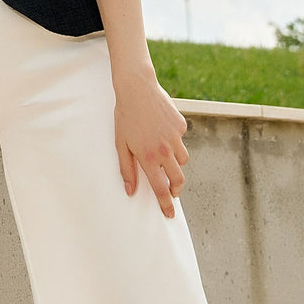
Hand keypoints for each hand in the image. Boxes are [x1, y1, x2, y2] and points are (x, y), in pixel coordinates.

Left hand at [113, 68, 189, 218]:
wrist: (137, 89)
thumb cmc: (125, 117)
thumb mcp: (121, 144)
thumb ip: (127, 169)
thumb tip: (130, 191)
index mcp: (148, 158)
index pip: (161, 189)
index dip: (166, 205)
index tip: (170, 214)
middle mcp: (164, 150)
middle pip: (178, 180)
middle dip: (176, 189)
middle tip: (172, 191)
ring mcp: (175, 138)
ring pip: (182, 159)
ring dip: (175, 164)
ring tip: (163, 156)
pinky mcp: (181, 125)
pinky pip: (181, 139)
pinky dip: (174, 140)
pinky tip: (162, 129)